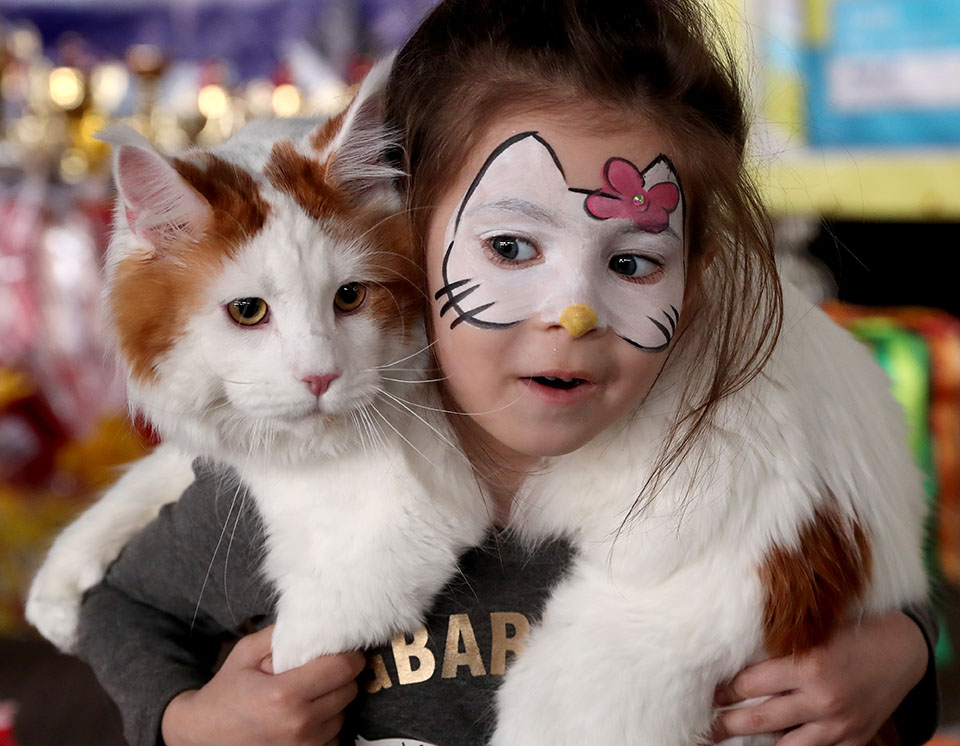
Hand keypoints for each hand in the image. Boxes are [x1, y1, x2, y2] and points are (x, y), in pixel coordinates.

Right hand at [161, 625, 365, 745]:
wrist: (203, 736)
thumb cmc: (226, 692)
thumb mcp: (246, 654)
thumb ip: (280, 634)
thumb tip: (313, 621)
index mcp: (284, 693)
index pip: (342, 668)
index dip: (349, 656)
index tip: (345, 650)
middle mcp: (298, 723)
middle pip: (348, 691)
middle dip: (342, 677)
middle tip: (325, 671)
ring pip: (344, 714)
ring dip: (335, 702)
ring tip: (311, 695)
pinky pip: (335, 737)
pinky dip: (327, 725)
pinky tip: (308, 716)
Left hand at [711, 611, 928, 745]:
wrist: (904, 649)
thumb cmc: (851, 630)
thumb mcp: (814, 630)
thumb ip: (780, 645)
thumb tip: (735, 653)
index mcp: (808, 665)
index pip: (750, 684)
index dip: (725, 691)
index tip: (709, 693)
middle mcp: (823, 699)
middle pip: (760, 719)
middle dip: (728, 724)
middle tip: (707, 727)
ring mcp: (840, 725)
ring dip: (756, 744)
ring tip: (732, 740)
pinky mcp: (854, 740)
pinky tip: (773, 744)